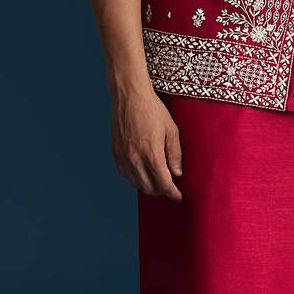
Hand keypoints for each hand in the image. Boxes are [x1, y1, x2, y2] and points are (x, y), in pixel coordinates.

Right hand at [111, 86, 183, 200]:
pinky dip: (135, 178)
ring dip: (148, 186)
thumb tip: (177, 173)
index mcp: (151, 154)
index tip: (178, 197)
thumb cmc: (153, 110)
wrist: (129, 96)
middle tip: (169, 187)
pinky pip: (125, 174)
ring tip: (157, 180)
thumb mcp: (171, 129)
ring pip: (136, 184)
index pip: (163, 184)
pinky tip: (142, 172)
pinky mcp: (115, 152)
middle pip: (149, 188)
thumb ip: (174, 154)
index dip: (172, 194)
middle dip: (161, 191)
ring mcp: (123, 156)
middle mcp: (135, 159)